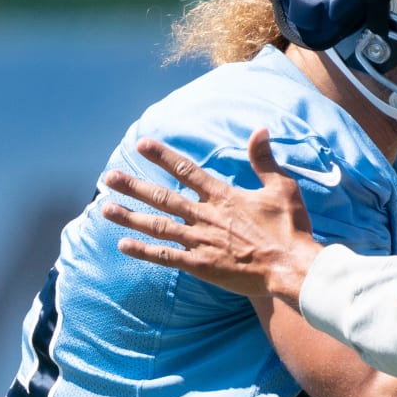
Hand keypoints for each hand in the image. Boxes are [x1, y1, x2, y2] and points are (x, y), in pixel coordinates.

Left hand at [100, 127, 320, 302]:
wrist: (291, 267)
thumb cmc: (290, 228)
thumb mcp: (282, 187)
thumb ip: (264, 160)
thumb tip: (259, 130)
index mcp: (224, 197)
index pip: (187, 171)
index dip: (163, 156)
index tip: (141, 145)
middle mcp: (206, 217)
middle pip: (163, 197)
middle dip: (134, 186)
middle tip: (108, 177)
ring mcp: (200, 242)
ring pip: (157, 226)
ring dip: (130, 217)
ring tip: (105, 208)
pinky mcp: (201, 266)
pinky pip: (166, 257)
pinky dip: (144, 251)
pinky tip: (123, 245)